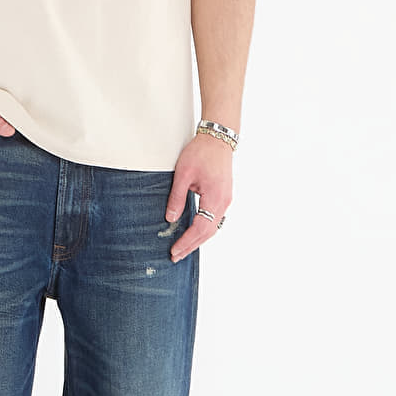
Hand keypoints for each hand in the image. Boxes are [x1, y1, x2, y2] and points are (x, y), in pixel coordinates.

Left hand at [164, 132, 231, 260]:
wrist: (218, 138)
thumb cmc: (200, 152)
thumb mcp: (183, 174)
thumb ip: (176, 198)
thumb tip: (170, 218)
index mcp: (214, 197)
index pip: (201, 228)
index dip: (187, 241)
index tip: (174, 250)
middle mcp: (223, 202)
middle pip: (208, 232)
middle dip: (192, 245)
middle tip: (175, 256)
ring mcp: (225, 200)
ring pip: (213, 227)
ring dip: (198, 239)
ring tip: (183, 248)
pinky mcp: (223, 196)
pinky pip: (215, 218)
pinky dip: (204, 229)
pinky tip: (194, 232)